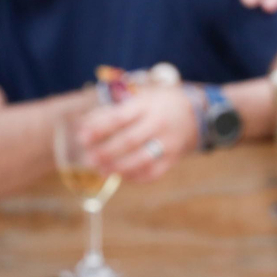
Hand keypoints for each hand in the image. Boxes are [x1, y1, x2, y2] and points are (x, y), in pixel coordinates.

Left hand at [78, 86, 199, 182]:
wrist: (194, 113)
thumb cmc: (156, 104)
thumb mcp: (138, 98)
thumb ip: (113, 111)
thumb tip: (85, 126)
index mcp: (147, 105)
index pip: (119, 118)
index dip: (99, 129)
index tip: (82, 137)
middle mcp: (159, 124)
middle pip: (129, 140)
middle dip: (106, 152)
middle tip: (88, 159)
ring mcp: (168, 143)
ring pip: (141, 160)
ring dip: (118, 168)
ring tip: (101, 170)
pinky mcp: (173, 159)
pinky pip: (153, 173)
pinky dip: (135, 177)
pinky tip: (120, 175)